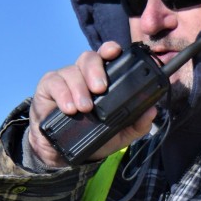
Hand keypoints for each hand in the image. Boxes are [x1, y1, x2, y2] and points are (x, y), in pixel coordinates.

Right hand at [28, 41, 156, 166]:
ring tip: (84, 108)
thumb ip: (136, 124)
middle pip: (89, 58)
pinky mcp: (48, 87)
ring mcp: (65, 79)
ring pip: (72, 71)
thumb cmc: (90, 136)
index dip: (111, 50)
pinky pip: (55, 82)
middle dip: (96, 70)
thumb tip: (152, 111)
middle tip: (100, 89)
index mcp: (102, 79)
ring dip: (80, 89)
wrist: (61, 151)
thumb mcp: (118, 134)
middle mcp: (83, 74)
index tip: (115, 52)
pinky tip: (69, 108)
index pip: (107, 57)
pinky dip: (63, 95)